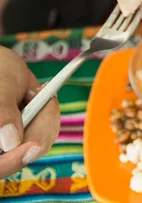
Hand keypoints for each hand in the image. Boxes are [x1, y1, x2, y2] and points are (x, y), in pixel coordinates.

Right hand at [0, 46, 59, 178]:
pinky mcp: (28, 135)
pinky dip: (50, 113)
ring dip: (47, 116)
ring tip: (39, 92)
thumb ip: (2, 113)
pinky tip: (41, 95)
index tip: (33, 146)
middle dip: (40, 126)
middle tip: (44, 97)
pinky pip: (47, 133)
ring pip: (39, 144)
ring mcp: (13, 142)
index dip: (13, 161)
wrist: (3, 65)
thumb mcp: (0, 87)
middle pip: (22, 156)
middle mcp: (1, 146)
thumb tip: (11, 143)